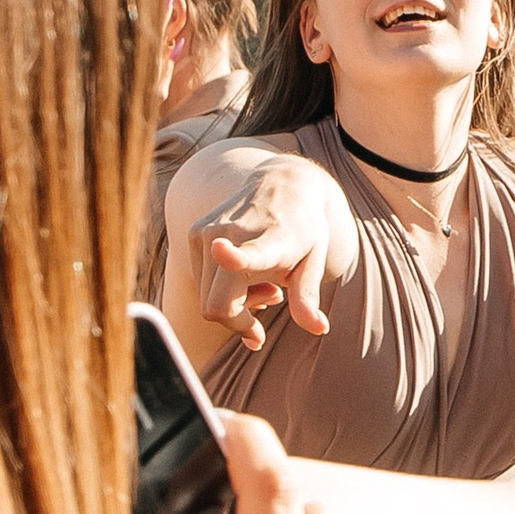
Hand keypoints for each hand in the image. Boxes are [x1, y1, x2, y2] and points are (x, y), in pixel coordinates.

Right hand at [180, 155, 346, 353]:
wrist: (284, 184)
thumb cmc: (303, 230)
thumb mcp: (314, 262)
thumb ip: (307, 297)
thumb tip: (319, 329)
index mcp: (271, 239)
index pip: (249, 252)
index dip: (233, 257)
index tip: (220, 250)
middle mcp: (232, 233)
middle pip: (218, 306)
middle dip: (242, 322)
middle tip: (274, 300)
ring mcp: (208, 233)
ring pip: (208, 301)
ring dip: (235, 305)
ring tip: (266, 285)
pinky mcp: (194, 233)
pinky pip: (202, 285)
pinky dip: (223, 291)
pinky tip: (245, 273)